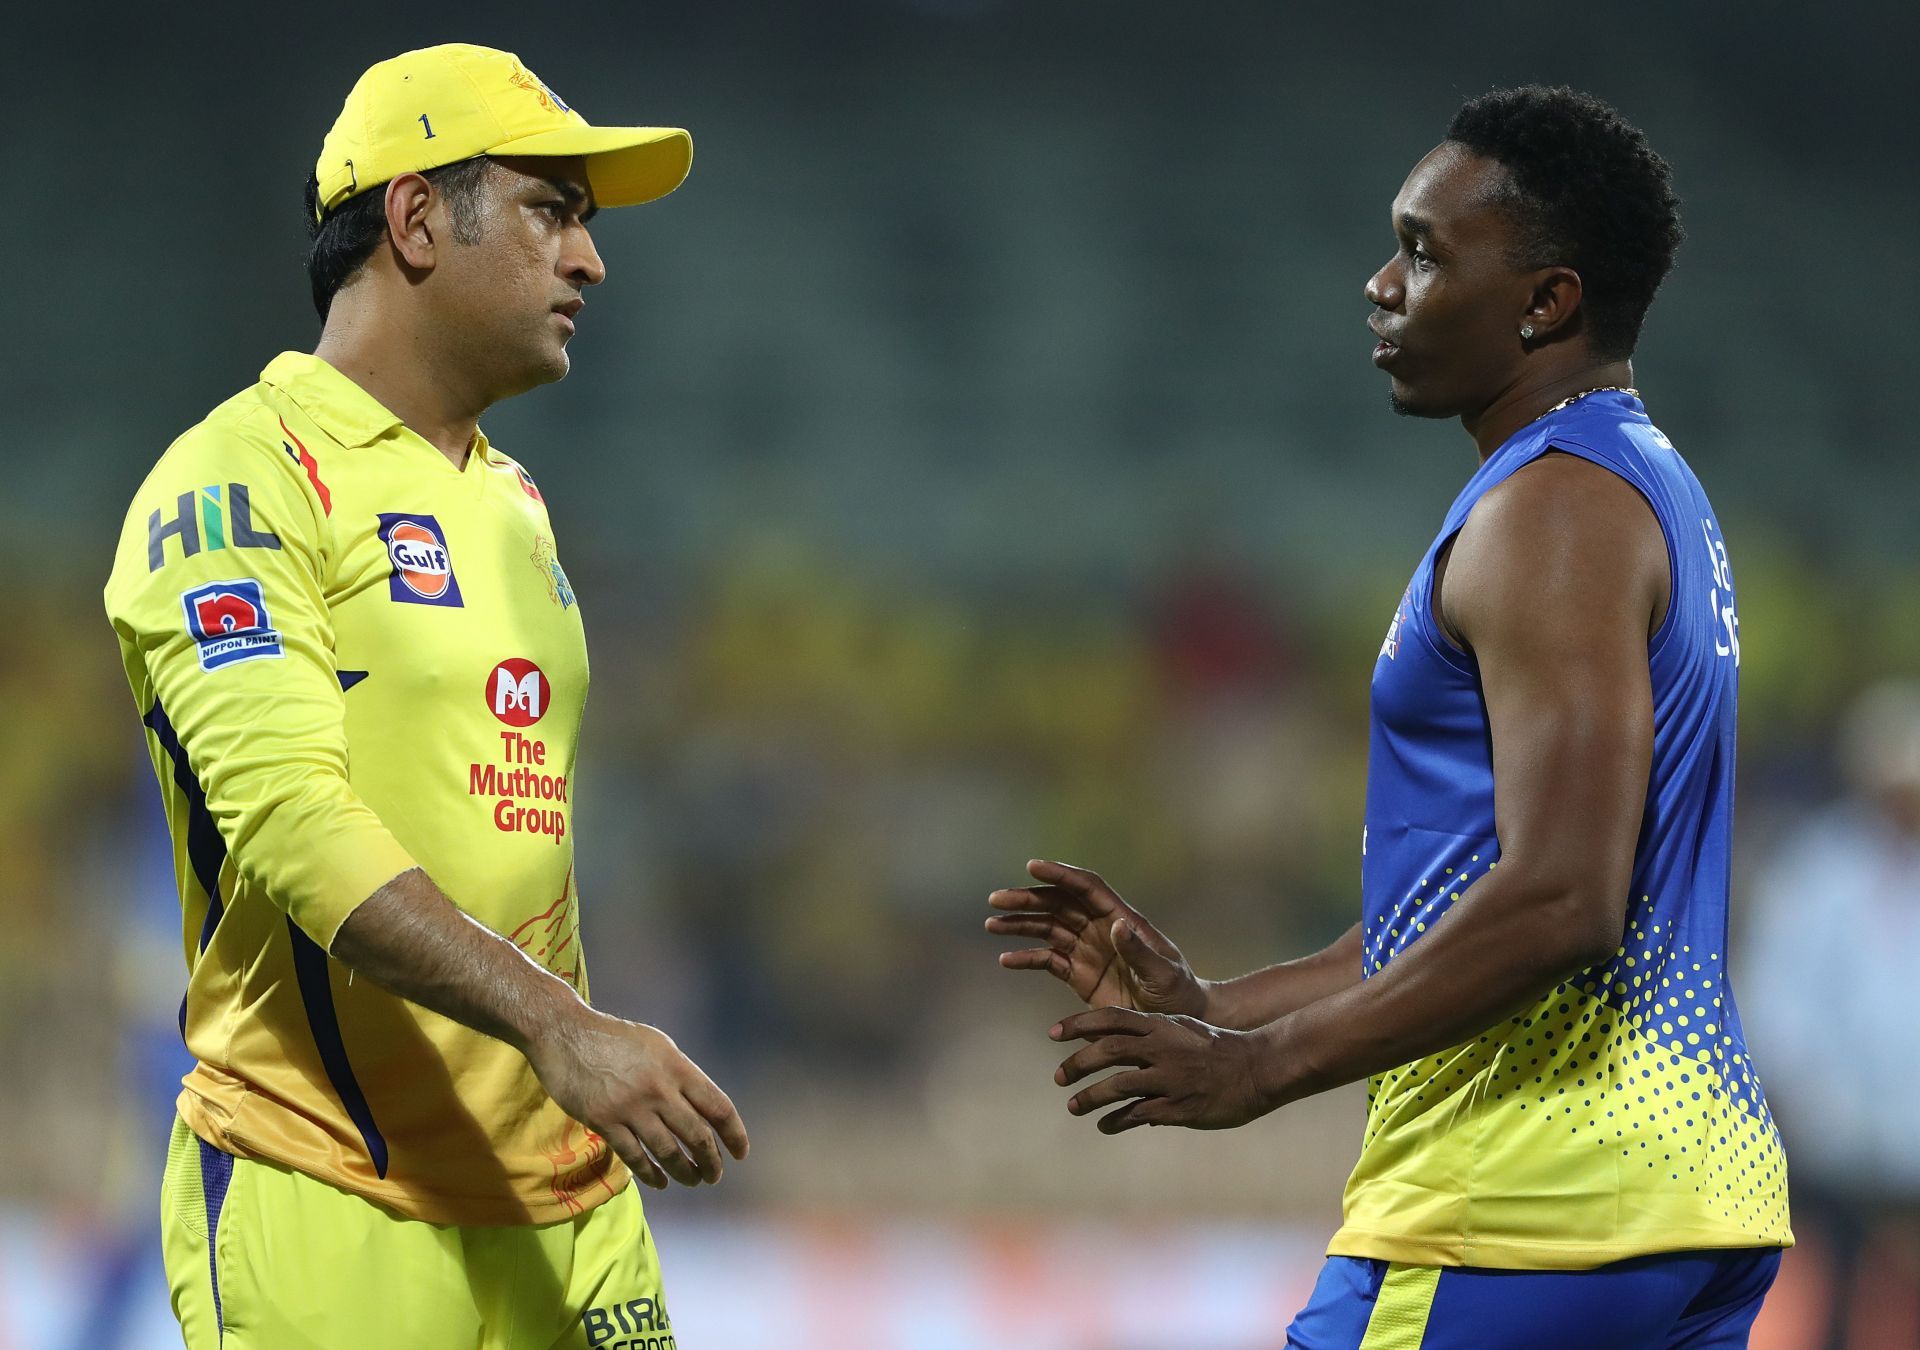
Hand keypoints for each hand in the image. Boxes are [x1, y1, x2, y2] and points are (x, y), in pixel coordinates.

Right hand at [526, 1009, 748, 1189]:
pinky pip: (635, 1157)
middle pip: (697, 1135)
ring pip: (668, 1152)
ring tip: (694, 1180)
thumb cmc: (613, 1037)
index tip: (741, 1152)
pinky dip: (652, 1174)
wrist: (564, 1033)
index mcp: (676, 1066)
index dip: (734, 1133)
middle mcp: (659, 1088)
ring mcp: (631, 1107)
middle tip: (715, 1175)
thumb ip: (679, 1074)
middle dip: (711, 1161)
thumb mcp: (657, 1044)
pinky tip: (661, 1182)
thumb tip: (701, 1105)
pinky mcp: (605, 1121)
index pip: (717, 1106)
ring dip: (686, 1171)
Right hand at [986, 860, 1206, 1016]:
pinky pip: (1047, 961)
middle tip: (997, 899)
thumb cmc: (1176, 992)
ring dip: (1020, 924)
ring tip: (992, 924)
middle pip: (1058, 904)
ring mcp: (1086, 950)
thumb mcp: (1162, 973)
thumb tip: (1116, 925)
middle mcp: (1099, 928)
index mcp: (1121, 919)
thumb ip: (1139, 952)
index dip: (1060, 874)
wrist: (1173, 1022)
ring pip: (1047, 928)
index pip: (1085, 888)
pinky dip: (1027, 958)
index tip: (1032, 866)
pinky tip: (1006, 959)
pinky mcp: (1078, 975)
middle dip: (1028, 899)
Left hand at [1050, 1006, 1275, 1134]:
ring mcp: (1169, 1078)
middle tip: (1059, 1076)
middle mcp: (1161, 1048)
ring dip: (1090, 1097)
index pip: (1110, 1018)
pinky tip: (1104, 1125)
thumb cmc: (1218, 1047)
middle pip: (1107, 1051)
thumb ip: (1150, 1032)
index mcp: (1161, 1025)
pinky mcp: (1178, 1107)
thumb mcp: (1183, 1028)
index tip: (1054, 1034)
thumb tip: (1115, 1040)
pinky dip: (1115, 1121)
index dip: (1079, 1024)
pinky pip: (1137, 1114)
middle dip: (1078, 1063)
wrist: (1257, 1068)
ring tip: (1073, 1105)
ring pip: (1117, 1085)